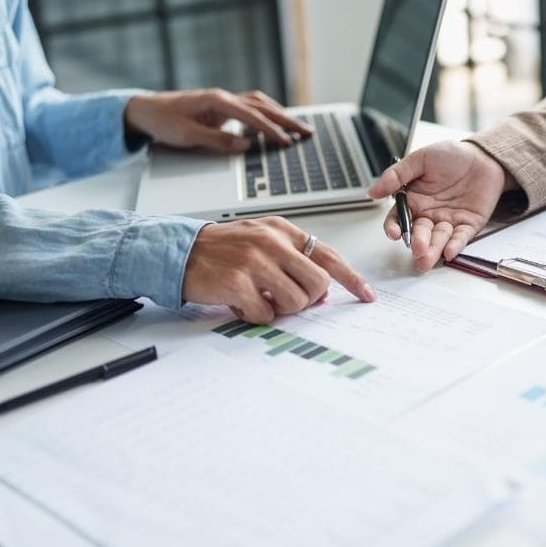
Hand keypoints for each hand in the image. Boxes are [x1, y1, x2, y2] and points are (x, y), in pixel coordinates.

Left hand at [124, 89, 313, 153]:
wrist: (144, 110)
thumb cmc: (162, 121)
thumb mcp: (186, 136)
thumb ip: (217, 140)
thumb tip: (245, 145)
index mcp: (216, 101)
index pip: (252, 116)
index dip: (271, 130)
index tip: (287, 142)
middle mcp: (223, 98)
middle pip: (262, 106)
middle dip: (286, 119)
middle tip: (307, 132)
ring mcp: (223, 101)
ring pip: (259, 104)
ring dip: (279, 115)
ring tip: (297, 127)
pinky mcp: (221, 107)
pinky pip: (250, 108)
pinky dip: (266, 114)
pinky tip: (275, 123)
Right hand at [182, 217, 375, 323]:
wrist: (178, 251)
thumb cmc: (222, 251)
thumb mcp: (261, 242)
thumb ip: (293, 259)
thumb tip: (323, 290)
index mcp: (282, 230)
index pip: (329, 255)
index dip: (352, 279)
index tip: (366, 295)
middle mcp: (271, 242)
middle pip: (318, 284)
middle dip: (307, 300)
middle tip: (285, 299)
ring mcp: (255, 261)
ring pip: (296, 301)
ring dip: (279, 309)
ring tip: (259, 298)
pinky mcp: (238, 282)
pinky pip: (265, 314)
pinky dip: (255, 316)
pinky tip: (240, 303)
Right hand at [367, 140, 514, 269]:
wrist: (482, 156)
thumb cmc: (451, 156)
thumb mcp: (420, 159)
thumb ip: (396, 175)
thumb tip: (373, 191)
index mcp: (415, 200)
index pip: (399, 219)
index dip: (395, 227)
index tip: (394, 233)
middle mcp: (430, 214)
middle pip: (420, 233)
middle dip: (418, 243)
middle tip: (417, 248)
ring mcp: (449, 221)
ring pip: (439, 239)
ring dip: (433, 249)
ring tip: (427, 258)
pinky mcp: (469, 224)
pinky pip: (461, 237)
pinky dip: (455, 245)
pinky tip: (449, 252)